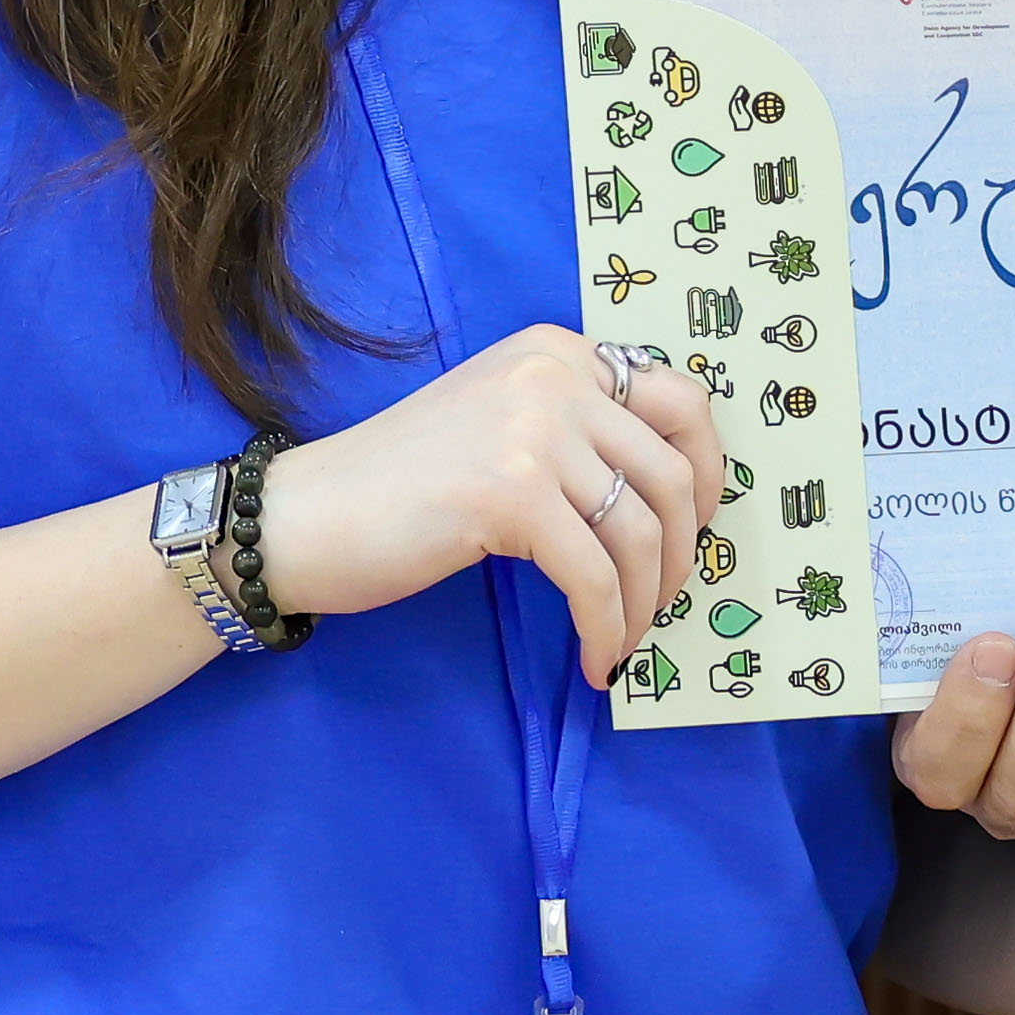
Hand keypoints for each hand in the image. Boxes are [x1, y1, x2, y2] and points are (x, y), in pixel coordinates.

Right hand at [257, 327, 723, 661]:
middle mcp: (554, 374)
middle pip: (672, 472)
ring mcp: (533, 430)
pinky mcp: (510, 494)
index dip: (708, 474)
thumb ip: (577, 434)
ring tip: (624, 640)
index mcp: (558, 352)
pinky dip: (605, 629)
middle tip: (662, 602)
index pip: (682, 401)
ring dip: (643, 603)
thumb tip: (673, 497)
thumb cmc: (401, 486)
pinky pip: (593, 578)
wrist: (305, 515)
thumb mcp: (504, 425)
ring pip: (639, 531)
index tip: (698, 530)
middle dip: (682, 553)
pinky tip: (595, 662)